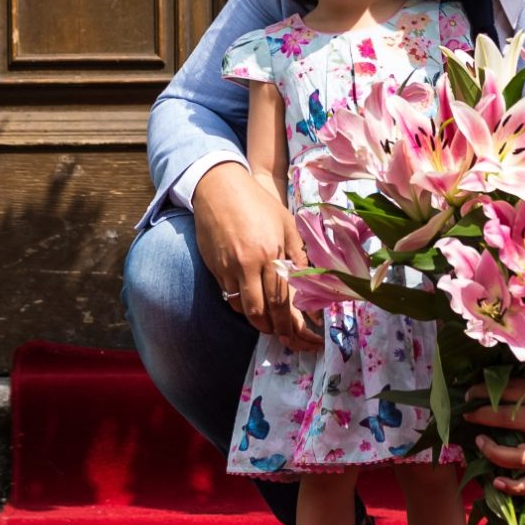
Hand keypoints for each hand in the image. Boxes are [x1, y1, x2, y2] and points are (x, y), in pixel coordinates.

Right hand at [194, 161, 319, 350]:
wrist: (219, 187)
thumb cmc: (257, 203)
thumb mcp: (285, 223)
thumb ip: (297, 253)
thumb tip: (310, 280)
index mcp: (270, 252)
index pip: (281, 298)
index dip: (290, 322)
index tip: (298, 335)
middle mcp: (248, 264)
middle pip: (260, 311)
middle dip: (273, 329)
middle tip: (283, 337)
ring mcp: (228, 268)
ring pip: (242, 308)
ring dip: (256, 321)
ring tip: (269, 324)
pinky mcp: (214, 268)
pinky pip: (228, 296)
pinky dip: (240, 306)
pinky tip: (251, 305)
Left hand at [462, 379, 524, 494]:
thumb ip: (521, 384)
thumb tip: (487, 386)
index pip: (510, 393)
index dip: (485, 392)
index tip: (469, 393)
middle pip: (510, 420)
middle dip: (482, 416)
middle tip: (467, 414)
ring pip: (519, 456)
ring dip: (494, 451)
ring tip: (479, 441)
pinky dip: (515, 486)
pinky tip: (497, 482)